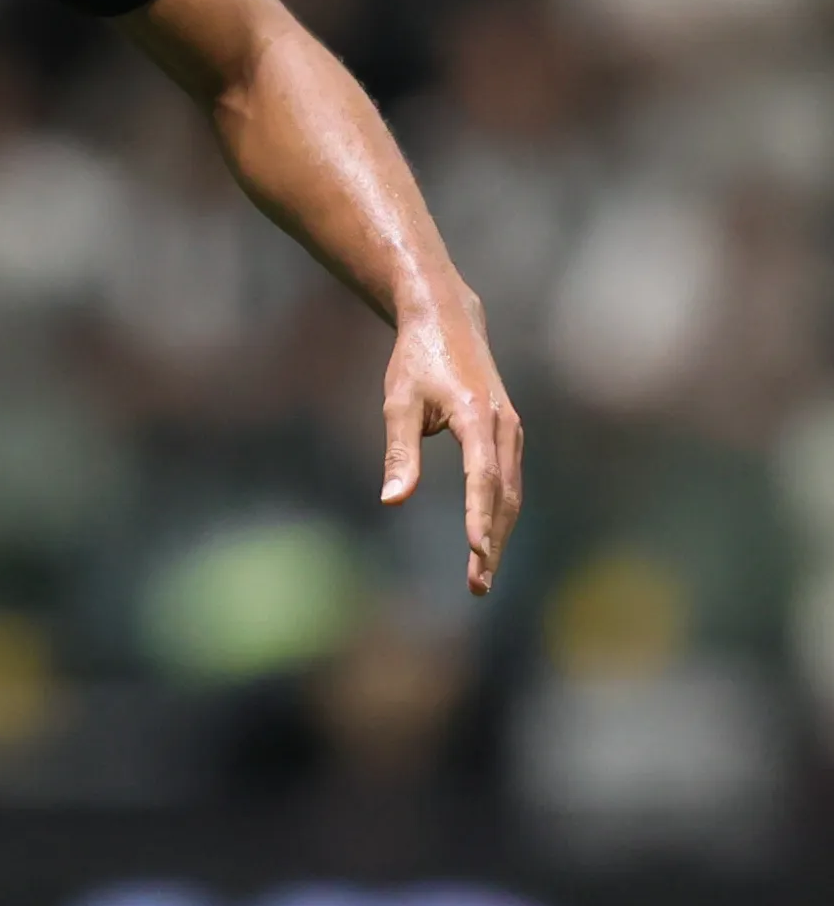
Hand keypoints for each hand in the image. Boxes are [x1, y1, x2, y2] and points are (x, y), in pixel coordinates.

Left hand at [379, 292, 523, 595]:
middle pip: (503, 495)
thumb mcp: (398, 401)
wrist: (447, 321)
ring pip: (511, 492)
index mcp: (476, 416)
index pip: (481, 478)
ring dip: (500, 534)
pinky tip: (488, 538)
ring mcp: (511, 429)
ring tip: (482, 573)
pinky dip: (501, 513)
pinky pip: (509, 480)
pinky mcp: (509, 432)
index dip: (479, 518)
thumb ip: (399, 452)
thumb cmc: (415, 360)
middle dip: (492, 542)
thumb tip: (394, 500)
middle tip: (478, 584)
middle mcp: (503, 425)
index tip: (475, 553)